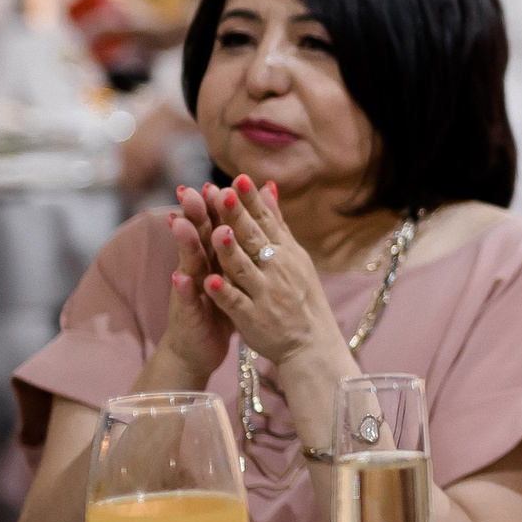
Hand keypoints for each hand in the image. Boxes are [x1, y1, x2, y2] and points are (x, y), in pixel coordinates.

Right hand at [162, 191, 237, 380]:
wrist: (198, 348)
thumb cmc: (217, 307)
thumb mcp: (228, 274)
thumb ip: (233, 246)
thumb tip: (245, 216)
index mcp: (212, 259)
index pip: (212, 226)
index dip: (213, 206)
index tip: (215, 181)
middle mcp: (197, 270)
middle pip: (196, 237)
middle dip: (194, 214)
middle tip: (190, 191)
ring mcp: (190, 291)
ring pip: (188, 263)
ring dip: (185, 245)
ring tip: (182, 224)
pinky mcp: (188, 314)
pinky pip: (187, 300)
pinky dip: (184, 289)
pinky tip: (181, 277)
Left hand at [182, 176, 347, 377]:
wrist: (311, 342)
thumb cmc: (300, 295)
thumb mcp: (293, 255)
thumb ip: (276, 223)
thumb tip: (267, 187)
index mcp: (285, 252)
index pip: (265, 221)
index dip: (251, 201)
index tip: (239, 178)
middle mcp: (277, 269)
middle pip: (253, 239)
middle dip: (238, 217)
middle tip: (224, 194)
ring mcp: (265, 294)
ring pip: (243, 269)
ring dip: (230, 251)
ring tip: (217, 232)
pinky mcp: (253, 318)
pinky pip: (236, 303)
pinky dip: (224, 292)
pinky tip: (209, 281)